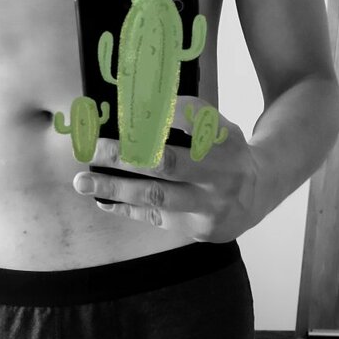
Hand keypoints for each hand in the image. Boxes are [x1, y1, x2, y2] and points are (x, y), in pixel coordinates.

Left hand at [72, 96, 259, 242]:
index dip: (164, 114)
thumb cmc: (226, 154)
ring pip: (156, 196)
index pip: (195, 121)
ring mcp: (210, 205)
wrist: (257, 196)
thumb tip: (135, 109)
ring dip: (115, 188)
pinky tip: (102, 200)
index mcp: (226, 141)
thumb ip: (187, 118)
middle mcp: (221, 174)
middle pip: (167, 163)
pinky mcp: (199, 228)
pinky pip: (155, 218)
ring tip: (82, 181)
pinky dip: (126, 209)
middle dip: (123, 155)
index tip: (131, 109)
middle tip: (90, 148)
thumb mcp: (218, 128)